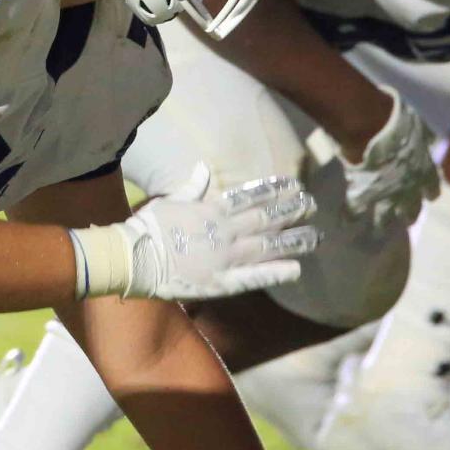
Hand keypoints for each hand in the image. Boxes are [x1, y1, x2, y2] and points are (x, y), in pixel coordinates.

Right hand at [71, 171, 318, 301]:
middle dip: (292, 211)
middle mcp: (225, 232)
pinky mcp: (221, 282)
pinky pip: (253, 278)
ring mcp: (225, 257)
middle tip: (313, 206)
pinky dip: (275, 273)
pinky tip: (296, 269)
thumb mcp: (170, 200)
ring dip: (293, 240)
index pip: (251, 196)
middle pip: (266, 219)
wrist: (133, 257)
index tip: (295, 184)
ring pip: (267, 246)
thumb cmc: (148, 227)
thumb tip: (203, 167)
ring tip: (315, 236)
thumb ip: (192, 187)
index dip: (276, 190)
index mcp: (213, 210)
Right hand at [338, 91, 439, 233]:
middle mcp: (408, 188)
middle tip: (406, 220)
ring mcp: (386, 194)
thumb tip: (432, 140)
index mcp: (424, 171)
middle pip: (412, 209)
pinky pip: (356, 210)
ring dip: (382, 224)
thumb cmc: (396, 121)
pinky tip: (346, 223)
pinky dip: (350, 217)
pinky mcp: (364, 195)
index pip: (432, 188)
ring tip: (378, 232)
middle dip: (409, 214)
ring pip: (386, 216)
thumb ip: (424, 137)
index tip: (429, 196)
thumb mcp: (417, 126)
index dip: (429, 192)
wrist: (370, 125)